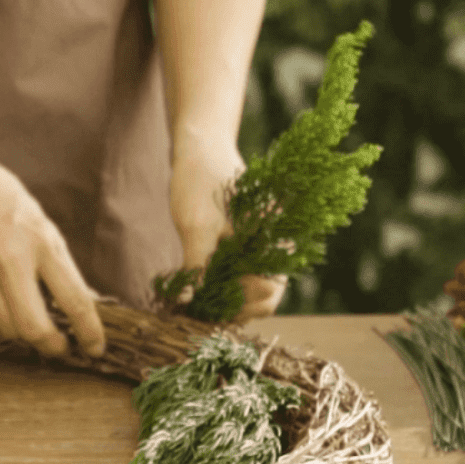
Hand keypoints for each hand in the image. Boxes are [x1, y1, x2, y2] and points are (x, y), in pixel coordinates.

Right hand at [0, 154, 104, 357]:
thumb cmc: (1, 200)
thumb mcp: (42, 224)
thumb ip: (60, 263)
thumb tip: (84, 300)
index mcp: (41, 243)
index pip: (74, 299)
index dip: (89, 331)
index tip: (95, 348)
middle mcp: (10, 262)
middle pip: (35, 328)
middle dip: (53, 347)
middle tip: (62, 348)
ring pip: (9, 329)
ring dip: (25, 331)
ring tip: (32, 317)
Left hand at [169, 131, 286, 322]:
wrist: (202, 151)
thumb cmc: (201, 182)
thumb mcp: (195, 225)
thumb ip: (196, 265)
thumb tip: (188, 304)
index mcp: (273, 239)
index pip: (267, 291)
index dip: (238, 304)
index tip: (206, 302)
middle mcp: (275, 248)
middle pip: (265, 299)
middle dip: (234, 310)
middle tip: (200, 312)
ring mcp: (262, 250)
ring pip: (254, 294)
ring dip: (228, 304)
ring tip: (197, 305)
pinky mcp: (247, 250)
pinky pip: (243, 280)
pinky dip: (224, 291)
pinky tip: (199, 291)